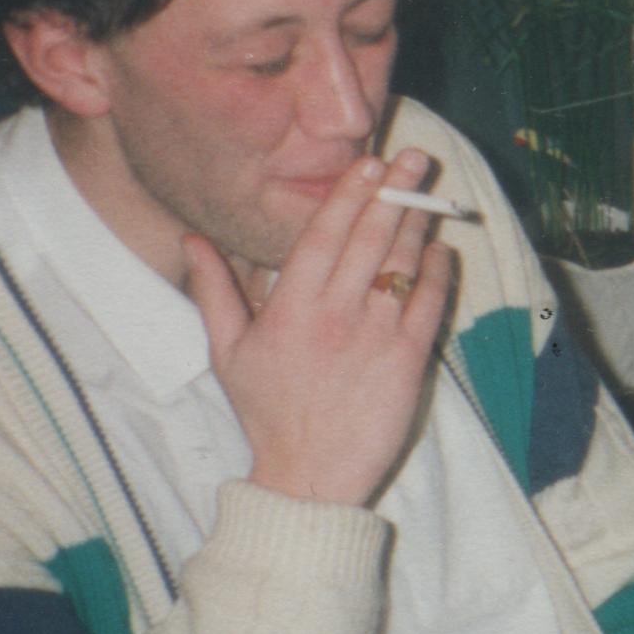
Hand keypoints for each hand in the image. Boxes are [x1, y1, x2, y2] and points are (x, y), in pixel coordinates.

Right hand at [185, 149, 455, 507]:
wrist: (308, 475)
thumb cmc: (266, 412)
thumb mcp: (226, 350)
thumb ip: (214, 289)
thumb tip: (192, 239)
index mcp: (288, 307)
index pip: (323, 236)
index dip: (348, 196)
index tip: (367, 165)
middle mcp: (333, 314)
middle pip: (369, 240)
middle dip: (393, 194)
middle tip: (413, 158)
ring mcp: (374, 337)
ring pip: (402, 267)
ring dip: (418, 227)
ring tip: (429, 195)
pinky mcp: (407, 362)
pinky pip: (428, 307)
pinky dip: (437, 275)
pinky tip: (442, 252)